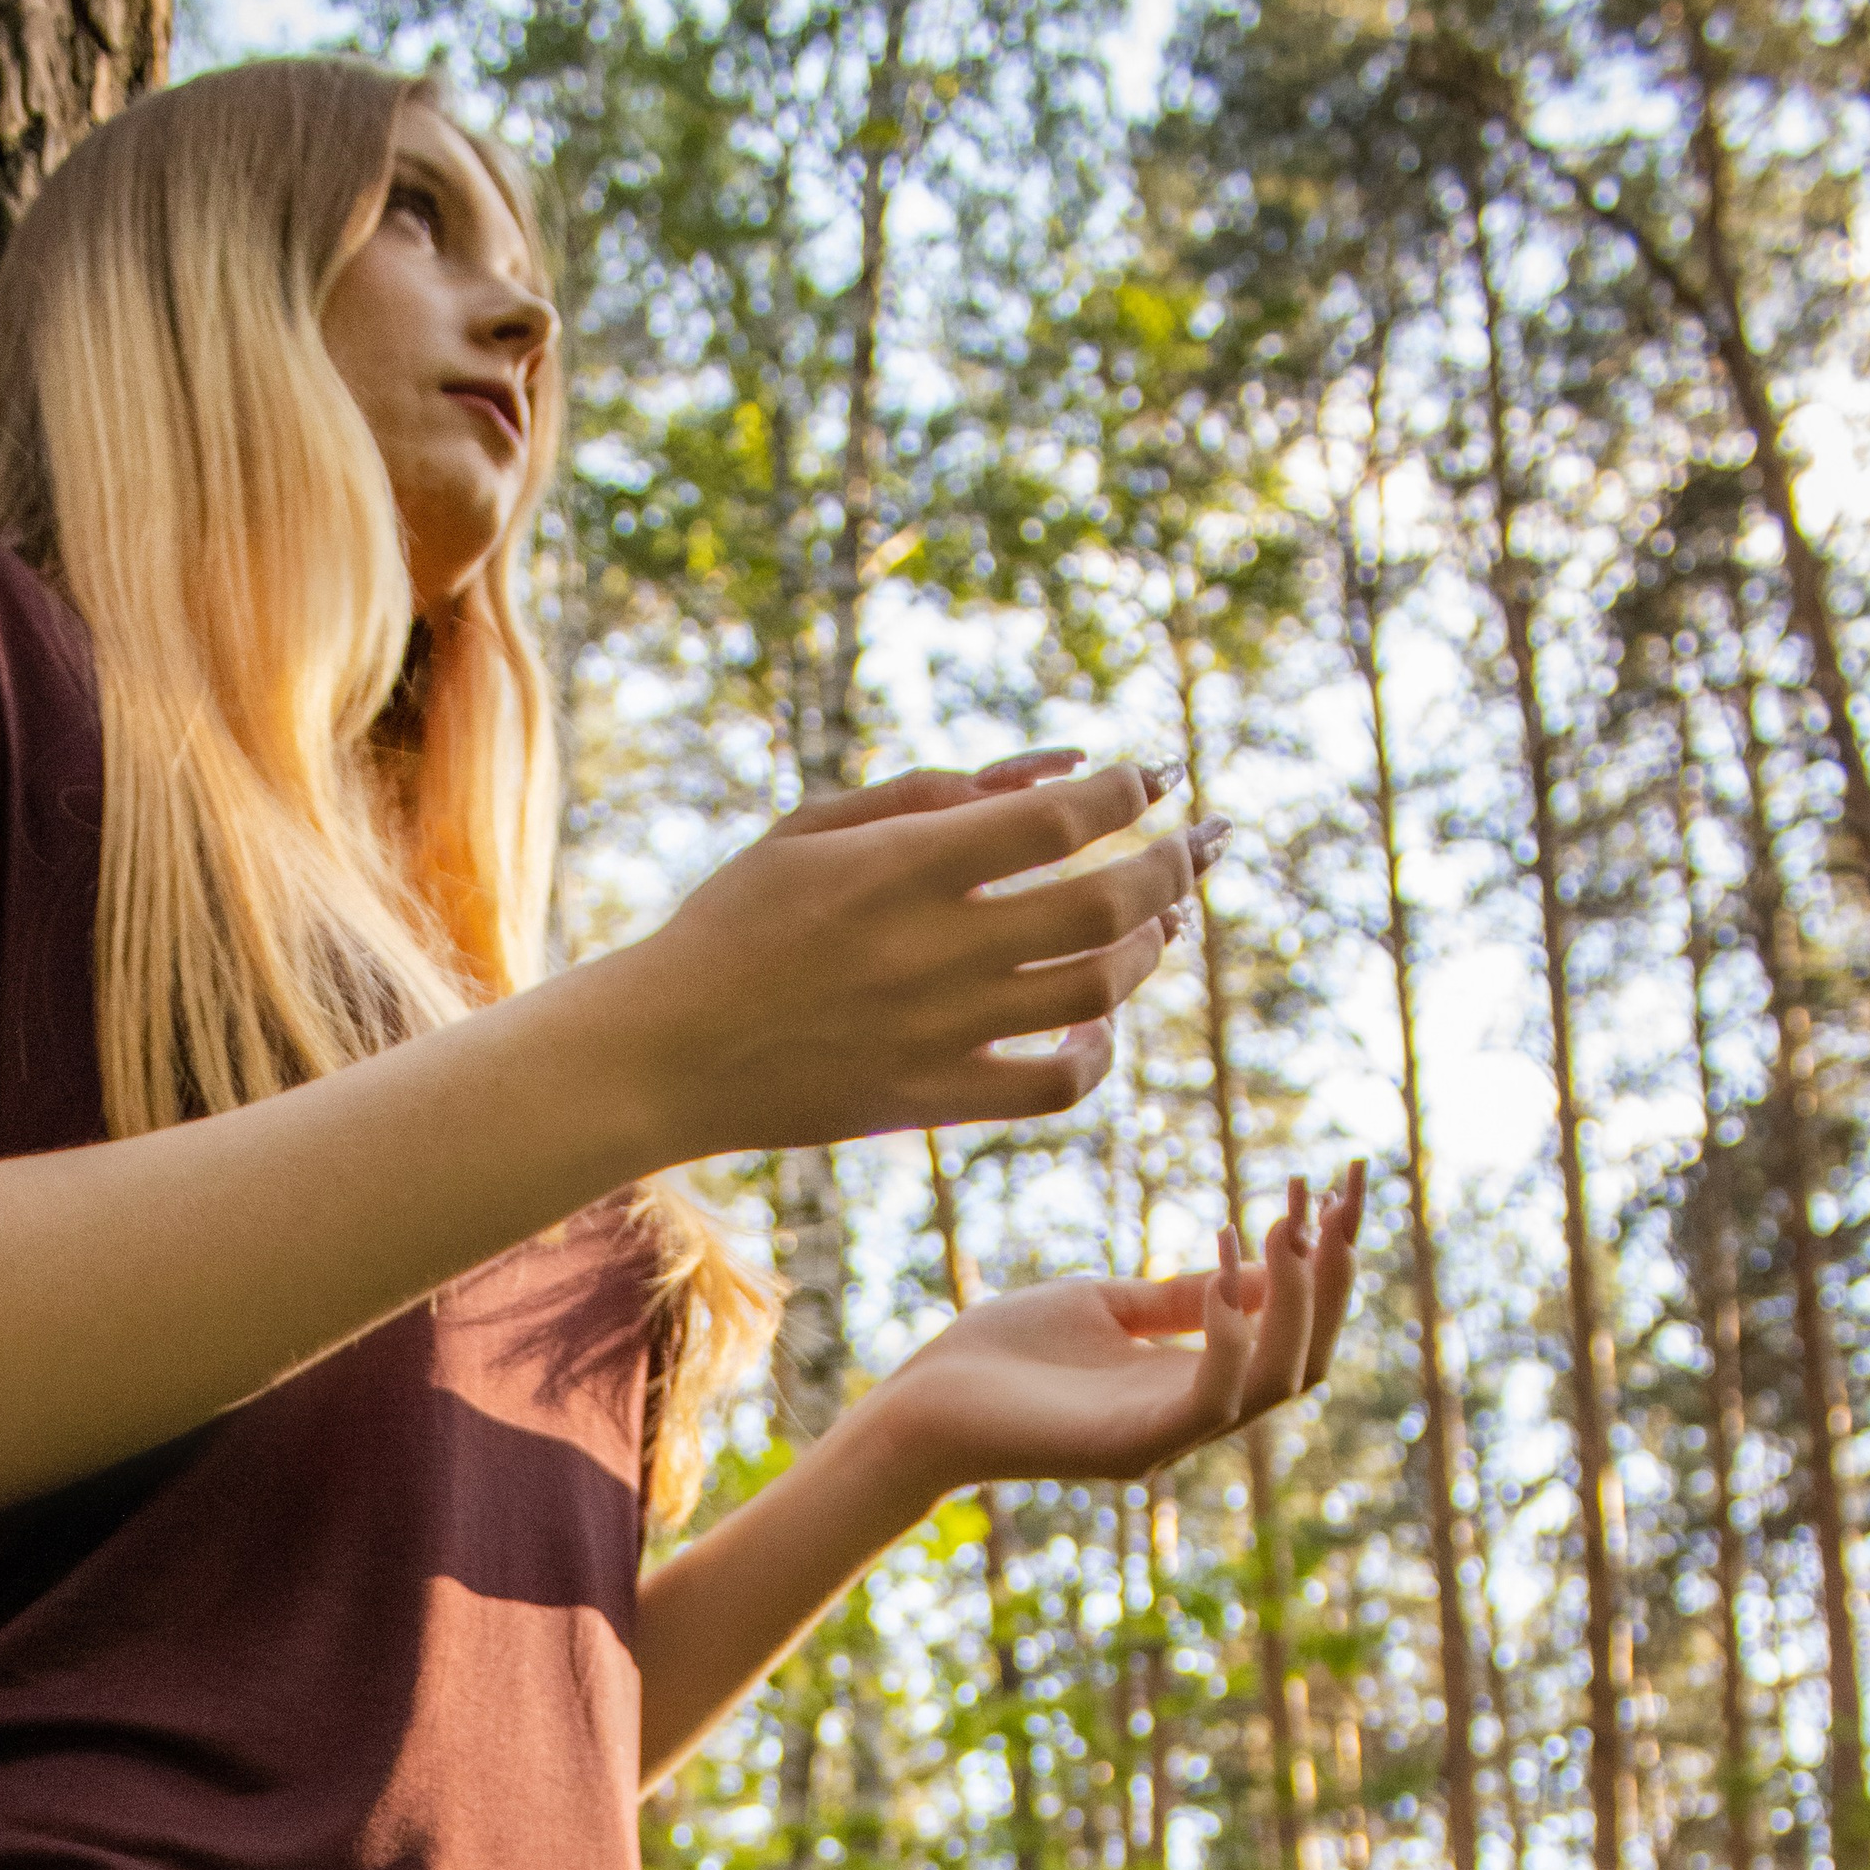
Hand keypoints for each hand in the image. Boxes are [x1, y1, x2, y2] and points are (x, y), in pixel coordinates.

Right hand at [614, 750, 1225, 1160]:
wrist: (665, 1053)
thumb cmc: (735, 923)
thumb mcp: (812, 826)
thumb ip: (930, 790)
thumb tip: (1053, 769)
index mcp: (905, 865)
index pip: (1062, 816)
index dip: (1129, 793)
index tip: (1154, 780)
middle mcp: (938, 947)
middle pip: (1108, 901)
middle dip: (1178, 864)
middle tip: (1205, 845)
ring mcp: (942, 1031)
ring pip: (1098, 989)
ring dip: (1149, 950)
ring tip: (1162, 926)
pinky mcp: (935, 1100)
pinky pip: (1056, 1086)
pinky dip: (1098, 1055)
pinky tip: (1097, 1028)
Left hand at [877, 1163, 1367, 1492]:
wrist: (922, 1403)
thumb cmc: (1002, 1354)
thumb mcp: (1105, 1304)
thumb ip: (1179, 1296)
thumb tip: (1252, 1267)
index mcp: (1193, 1381)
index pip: (1293, 1327)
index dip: (1328, 1260)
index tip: (1340, 1186)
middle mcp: (1195, 1416)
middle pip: (1308, 1357)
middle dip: (1335, 1275)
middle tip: (1339, 1194)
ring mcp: (1167, 1437)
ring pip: (1279, 1382)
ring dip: (1297, 1300)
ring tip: (1286, 1226)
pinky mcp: (1131, 1447)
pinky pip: (1213, 1399)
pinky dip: (1231, 1336)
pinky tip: (1228, 1270)